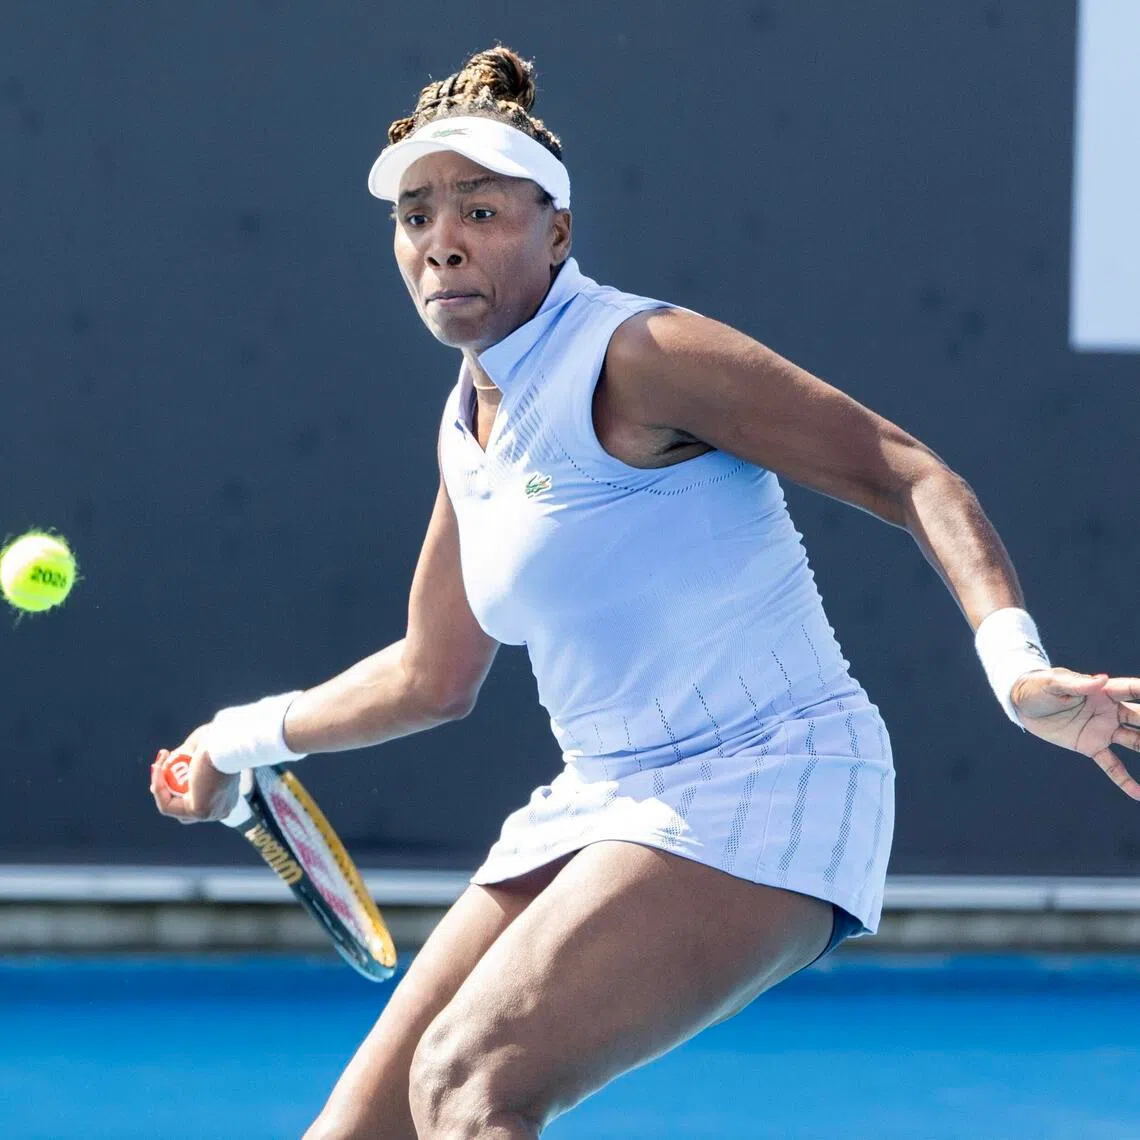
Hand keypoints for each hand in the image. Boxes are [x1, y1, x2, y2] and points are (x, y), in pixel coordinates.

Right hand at [150, 725, 241, 822]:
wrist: (227, 744)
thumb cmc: (219, 740)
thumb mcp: (201, 748)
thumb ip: (188, 755)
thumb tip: (174, 758)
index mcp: (226, 797)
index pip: (194, 798)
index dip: (173, 784)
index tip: (165, 762)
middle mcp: (220, 810)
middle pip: (181, 805)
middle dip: (164, 787)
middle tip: (157, 767)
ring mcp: (210, 813)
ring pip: (172, 806)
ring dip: (159, 785)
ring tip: (157, 764)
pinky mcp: (199, 811)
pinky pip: (167, 805)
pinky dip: (158, 787)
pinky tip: (157, 768)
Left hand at [1012, 669, 1139, 798]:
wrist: (1022, 704)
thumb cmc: (1038, 687)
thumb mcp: (1053, 684)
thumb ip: (1076, 684)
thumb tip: (1101, 680)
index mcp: (1102, 691)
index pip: (1132, 690)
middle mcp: (1109, 711)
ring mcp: (1103, 730)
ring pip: (1136, 742)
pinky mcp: (1091, 746)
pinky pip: (1112, 766)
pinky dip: (1126, 780)